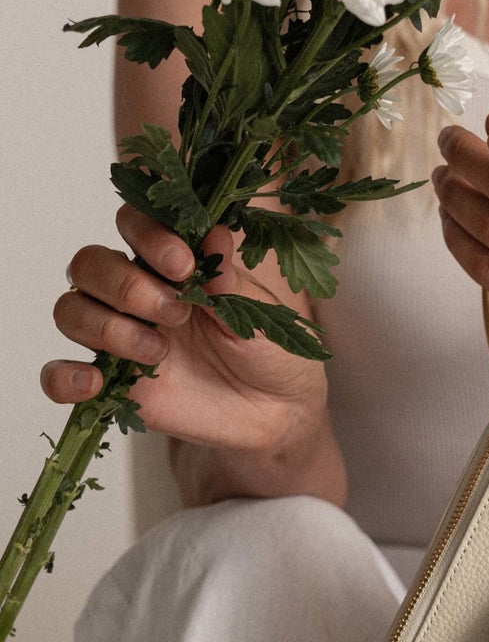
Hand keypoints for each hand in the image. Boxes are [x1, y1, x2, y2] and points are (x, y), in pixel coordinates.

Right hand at [47, 206, 328, 455]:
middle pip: (89, 265)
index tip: (183, 264)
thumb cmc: (270, 354)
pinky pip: (59, 375)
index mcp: (171, 265)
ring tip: (158, 351)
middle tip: (176, 312)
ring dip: (108, 328)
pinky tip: (94, 383)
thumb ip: (231, 281)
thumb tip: (215, 232)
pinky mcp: (112, 385)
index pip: (132, 225)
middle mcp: (136, 295)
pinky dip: (63, 376)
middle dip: (126, 285)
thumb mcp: (261, 317)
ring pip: (72, 311)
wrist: (276, 415)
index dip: (147, 236)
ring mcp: (119, 338)